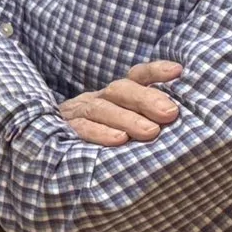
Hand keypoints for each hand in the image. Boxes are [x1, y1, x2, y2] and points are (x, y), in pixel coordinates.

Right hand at [58, 61, 183, 146]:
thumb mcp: (128, 130)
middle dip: (146, 99)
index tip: (178, 71)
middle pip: (120, 90)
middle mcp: (96, 99)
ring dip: (126, 119)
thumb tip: (181, 117)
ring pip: (101, 108)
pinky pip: (80, 129)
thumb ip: (150, 122)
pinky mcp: (62, 130)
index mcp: (115, 97)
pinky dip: (99, 133)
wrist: (50, 159)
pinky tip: (118, 141)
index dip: (155, 72)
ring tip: (151, 132)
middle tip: (170, 113)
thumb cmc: (105, 145)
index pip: (136, 77)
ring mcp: (77, 113)